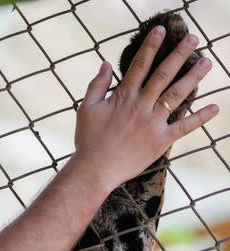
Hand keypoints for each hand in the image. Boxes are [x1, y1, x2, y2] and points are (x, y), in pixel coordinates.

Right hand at [73, 25, 217, 189]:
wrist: (94, 169)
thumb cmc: (88, 140)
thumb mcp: (86, 109)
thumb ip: (97, 85)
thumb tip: (105, 64)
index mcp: (123, 97)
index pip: (139, 65)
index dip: (150, 46)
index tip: (161, 30)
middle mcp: (141, 106)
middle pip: (163, 74)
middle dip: (179, 54)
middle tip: (194, 40)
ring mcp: (153, 123)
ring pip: (177, 95)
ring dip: (193, 77)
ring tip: (207, 62)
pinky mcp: (161, 140)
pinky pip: (184, 127)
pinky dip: (200, 118)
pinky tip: (215, 107)